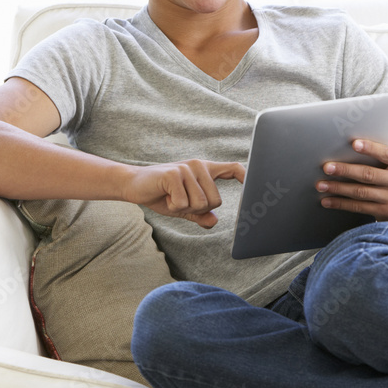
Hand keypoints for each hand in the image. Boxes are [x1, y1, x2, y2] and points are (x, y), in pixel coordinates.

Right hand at [125, 160, 244, 227]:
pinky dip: (173, 206)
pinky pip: (183, 203)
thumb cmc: (162, 195)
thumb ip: (200, 214)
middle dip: (198, 209)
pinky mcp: (173, 174)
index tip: (254, 186)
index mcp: (205, 170)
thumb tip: (214, 222)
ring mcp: (186, 168)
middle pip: (215, 200)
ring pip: (200, 203)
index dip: (246, 177)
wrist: (134, 185)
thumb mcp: (184, 208)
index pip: (233, 168)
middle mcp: (199, 166)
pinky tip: (164, 196)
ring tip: (171, 197)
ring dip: (184, 208)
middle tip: (181, 201)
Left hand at [315, 139, 387, 220]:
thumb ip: (385, 147)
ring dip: (338, 188)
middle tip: (327, 167)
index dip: (370, 148)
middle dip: (345, 170)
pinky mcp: (386, 214)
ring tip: (321, 184)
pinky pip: (359, 208)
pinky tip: (327, 200)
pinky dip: (341, 204)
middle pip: (369, 175)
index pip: (387, 154)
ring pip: (361, 193)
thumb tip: (359, 131)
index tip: (353, 143)